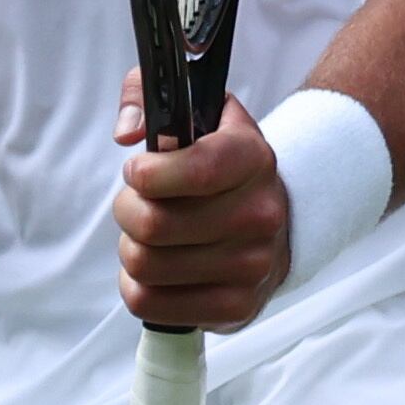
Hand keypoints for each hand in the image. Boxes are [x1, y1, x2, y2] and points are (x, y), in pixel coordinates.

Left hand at [109, 66, 290, 330]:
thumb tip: (127, 132)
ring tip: (147, 235)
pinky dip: (137, 286)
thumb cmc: (221, 164)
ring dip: (130, 248)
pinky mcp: (236, 307)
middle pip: (155, 224)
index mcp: (252, 158)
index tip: (137, 170)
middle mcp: (259, 214)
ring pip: (146, 265)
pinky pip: (150, 305)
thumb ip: (150, 97)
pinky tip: (155, 268)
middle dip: (127, 209)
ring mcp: (251, 267)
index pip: (197, 170)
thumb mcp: (196, 111)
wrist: (276, 219)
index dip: (148, 173)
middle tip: (137, 202)